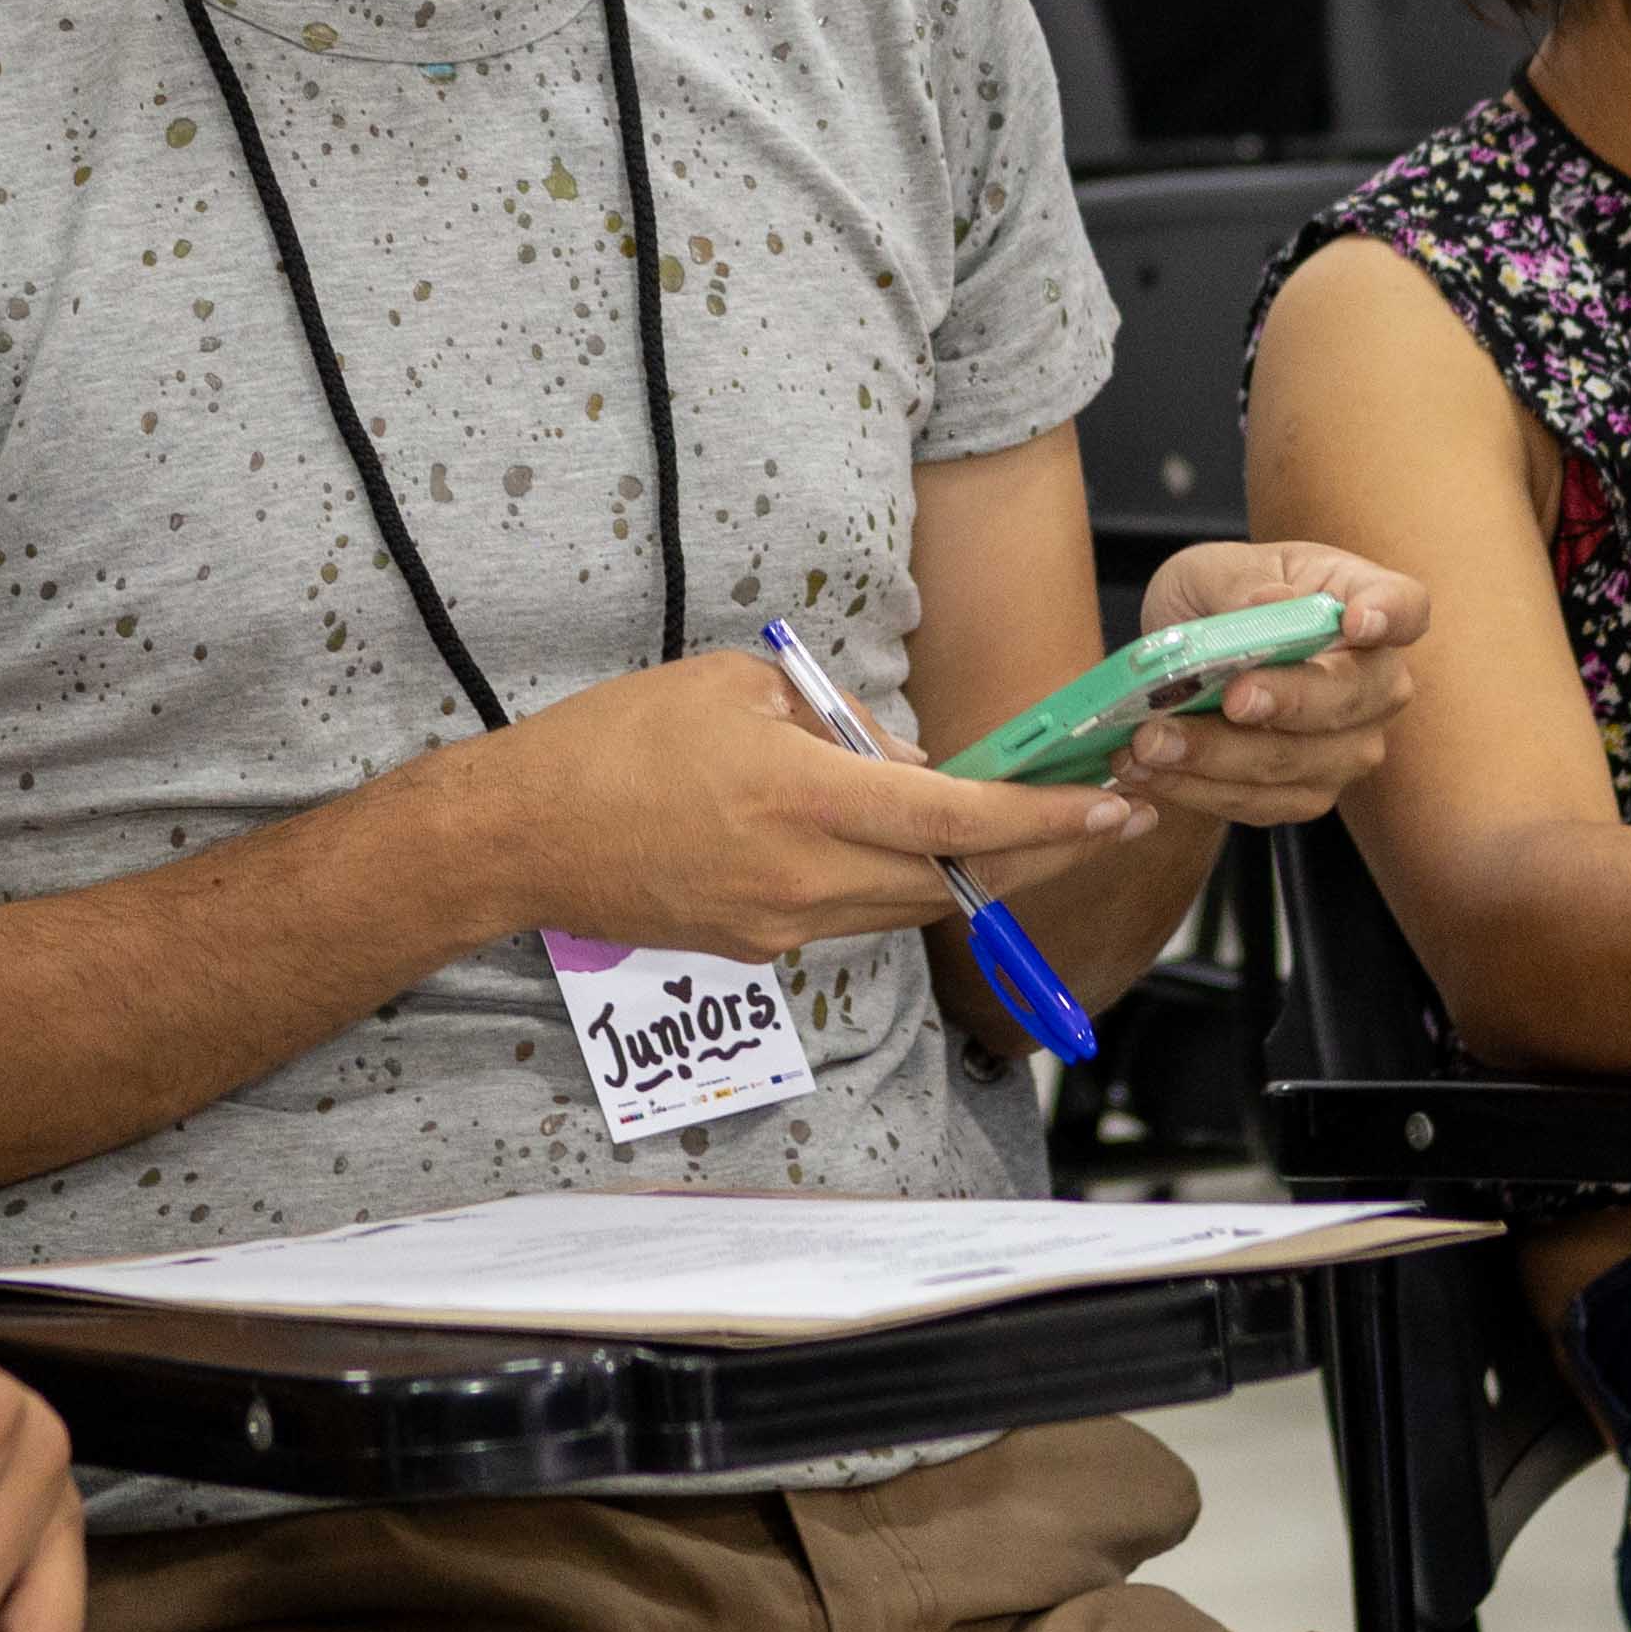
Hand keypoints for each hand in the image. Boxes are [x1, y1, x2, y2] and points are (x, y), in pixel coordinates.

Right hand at [445, 648, 1141, 964]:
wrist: (521, 834)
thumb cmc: (617, 739)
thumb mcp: (736, 684)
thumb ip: (834, 721)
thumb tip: (902, 760)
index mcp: (804, 798)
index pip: (954, 816)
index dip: (1043, 817)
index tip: (1109, 806)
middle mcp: (804, 876)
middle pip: (950, 878)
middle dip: (1034, 851)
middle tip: (1096, 818)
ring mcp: (780, 924)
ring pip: (905, 905)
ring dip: (962, 869)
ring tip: (1007, 826)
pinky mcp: (753, 947)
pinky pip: (848, 914)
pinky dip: (885, 880)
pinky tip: (887, 841)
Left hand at [1095, 542, 1427, 835]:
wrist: (1189, 661)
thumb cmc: (1218, 600)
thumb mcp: (1212, 571)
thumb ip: (1238, 584)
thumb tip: (1266, 603)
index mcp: (1363, 601)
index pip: (1405, 607)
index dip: (1389, 615)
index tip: (1356, 620)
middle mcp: (1373, 681)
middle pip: (1353, 697)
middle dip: (1288, 701)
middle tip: (1231, 697)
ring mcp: (1348, 745)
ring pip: (1298, 760)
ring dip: (1220, 755)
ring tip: (1149, 741)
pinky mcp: (1307, 793)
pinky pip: (1261, 802)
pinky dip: (1199, 789)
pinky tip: (1150, 770)